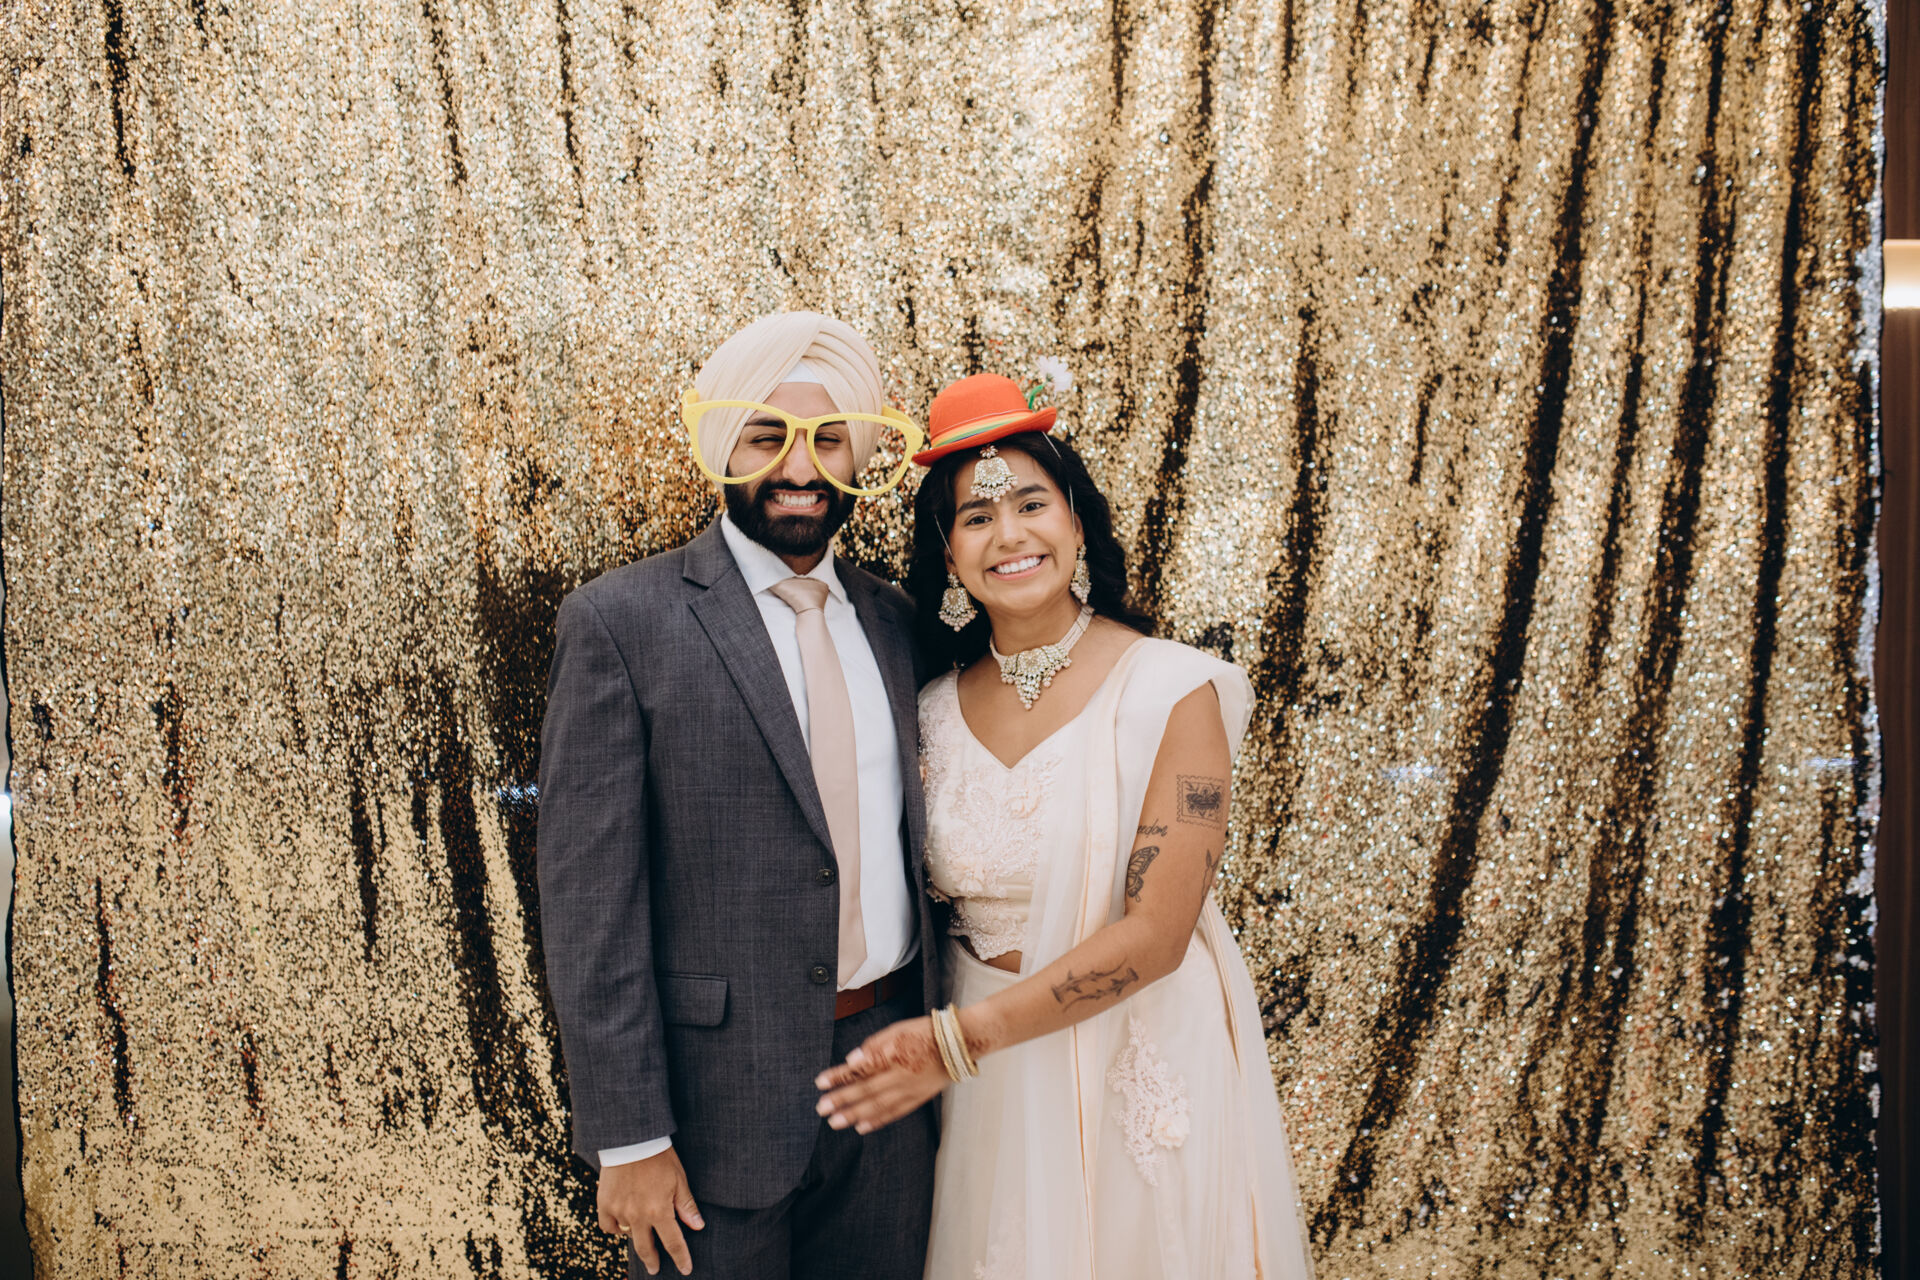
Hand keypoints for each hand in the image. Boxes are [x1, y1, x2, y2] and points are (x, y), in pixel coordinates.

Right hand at [598, 1147, 703, 1275]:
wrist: (631, 1139)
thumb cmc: (659, 1157)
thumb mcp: (679, 1179)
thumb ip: (686, 1206)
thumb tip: (698, 1227)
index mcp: (659, 1211)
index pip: (673, 1243)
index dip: (680, 1258)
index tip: (685, 1269)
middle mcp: (638, 1216)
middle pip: (646, 1248)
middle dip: (653, 1261)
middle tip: (655, 1269)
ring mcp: (619, 1211)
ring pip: (627, 1235)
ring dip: (636, 1238)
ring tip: (641, 1237)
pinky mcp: (604, 1203)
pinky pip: (608, 1226)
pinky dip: (615, 1228)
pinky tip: (621, 1226)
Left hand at [814, 1016, 949, 1133]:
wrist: (959, 1044)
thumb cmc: (924, 1032)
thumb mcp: (897, 1029)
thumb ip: (874, 1045)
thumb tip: (853, 1060)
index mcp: (894, 1054)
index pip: (861, 1068)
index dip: (839, 1076)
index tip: (820, 1082)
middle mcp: (900, 1075)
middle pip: (866, 1090)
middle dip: (841, 1100)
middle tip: (821, 1108)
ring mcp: (910, 1090)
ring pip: (878, 1106)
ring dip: (855, 1115)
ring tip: (835, 1122)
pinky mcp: (918, 1098)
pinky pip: (895, 1113)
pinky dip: (877, 1121)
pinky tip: (862, 1127)